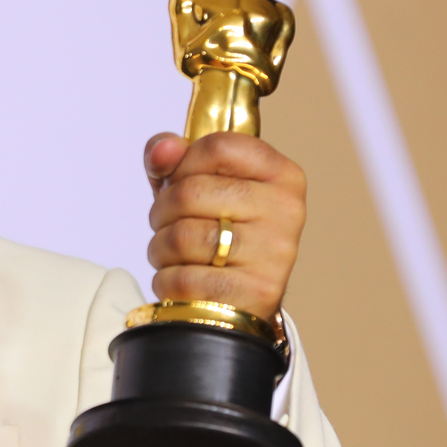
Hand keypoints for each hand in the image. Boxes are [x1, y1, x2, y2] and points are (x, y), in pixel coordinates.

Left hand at [144, 131, 305, 321]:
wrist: (238, 300)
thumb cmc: (216, 233)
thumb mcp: (195, 185)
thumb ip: (173, 157)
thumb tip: (163, 149)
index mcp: (281, 174)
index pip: (219, 146)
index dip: (184, 163)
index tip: (180, 180)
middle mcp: (287, 210)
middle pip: (191, 192)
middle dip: (161, 211)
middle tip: (167, 224)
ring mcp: (275, 254)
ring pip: (183, 237)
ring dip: (160, 248)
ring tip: (172, 254)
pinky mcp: (256, 293)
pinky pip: (183, 278)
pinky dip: (167, 280)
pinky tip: (183, 280)